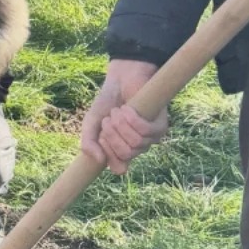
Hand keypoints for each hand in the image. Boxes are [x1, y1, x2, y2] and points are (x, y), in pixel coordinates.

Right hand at [80, 58, 168, 174]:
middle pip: (126, 154)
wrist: (121, 80)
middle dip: (112, 135)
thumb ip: (88, 143)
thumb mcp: (91, 123)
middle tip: (108, 119)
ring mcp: (150, 138)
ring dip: (121, 124)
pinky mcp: (160, 126)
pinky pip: (145, 130)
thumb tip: (100, 161)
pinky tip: (127, 108)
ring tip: (118, 111)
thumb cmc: (107, 102)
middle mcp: (137, 148)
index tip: (101, 137)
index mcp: (121, 151)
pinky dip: (132, 119)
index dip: (108, 154)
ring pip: (135, 143)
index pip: (118, 168)